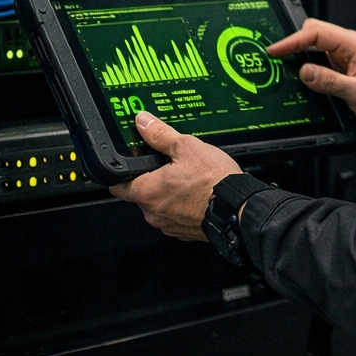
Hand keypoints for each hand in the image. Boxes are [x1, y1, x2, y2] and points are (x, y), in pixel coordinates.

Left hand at [109, 111, 241, 240]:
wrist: (239, 208)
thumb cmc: (214, 181)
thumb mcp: (187, 147)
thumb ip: (160, 135)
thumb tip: (143, 122)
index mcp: (147, 191)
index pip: (117, 186)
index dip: (122, 174)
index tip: (130, 166)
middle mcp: (153, 213)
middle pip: (141, 194)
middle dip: (152, 180)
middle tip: (169, 165)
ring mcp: (168, 225)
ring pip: (160, 206)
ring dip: (168, 194)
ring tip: (188, 179)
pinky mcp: (184, 232)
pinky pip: (176, 216)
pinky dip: (182, 206)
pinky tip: (197, 194)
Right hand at [267, 18, 355, 139]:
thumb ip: (331, 82)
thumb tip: (305, 71)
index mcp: (354, 45)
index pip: (317, 33)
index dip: (293, 40)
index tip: (275, 50)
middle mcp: (347, 48)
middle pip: (312, 34)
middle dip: (293, 44)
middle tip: (274, 59)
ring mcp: (342, 60)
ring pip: (312, 48)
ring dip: (297, 57)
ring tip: (280, 67)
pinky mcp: (338, 72)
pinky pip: (316, 64)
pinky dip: (303, 69)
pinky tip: (296, 79)